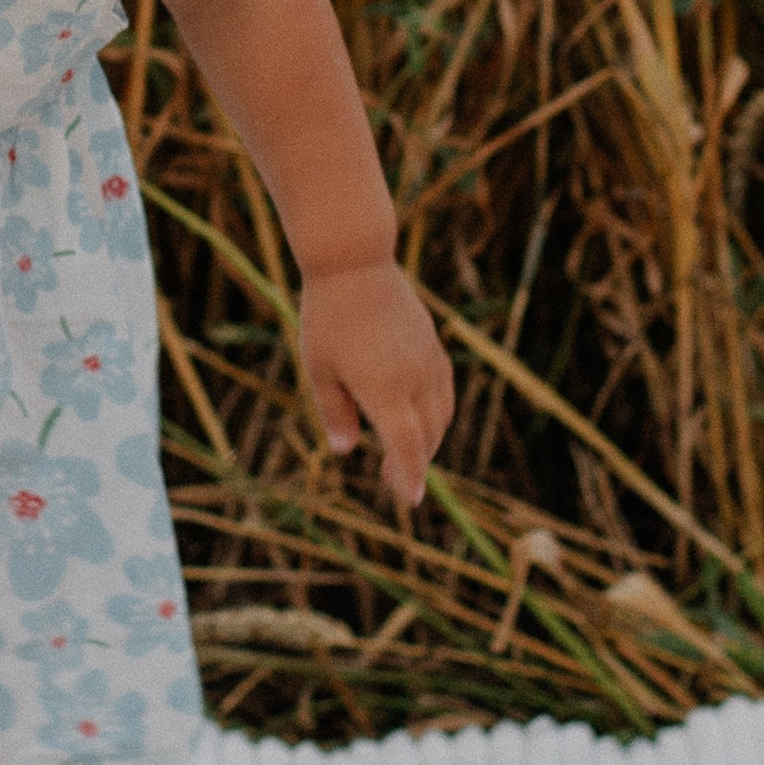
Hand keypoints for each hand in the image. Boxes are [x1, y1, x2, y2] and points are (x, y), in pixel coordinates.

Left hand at [300, 261, 452, 513]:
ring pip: (442, 413)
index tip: (409, 502)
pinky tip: (422, 415)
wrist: (354, 262)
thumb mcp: (319, 369)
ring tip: (409, 453)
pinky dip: (437, 411)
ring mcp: (428, 359)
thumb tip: (347, 450)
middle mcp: (415, 378)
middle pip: (428, 436)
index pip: (407, 447)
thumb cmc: (327, 316)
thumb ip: (335, 412)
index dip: (410, 477)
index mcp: (386, 389)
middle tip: (396, 480)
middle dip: (416, 462)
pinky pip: (444, 389)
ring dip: (430, 438)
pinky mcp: (432, 344)